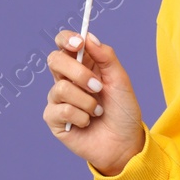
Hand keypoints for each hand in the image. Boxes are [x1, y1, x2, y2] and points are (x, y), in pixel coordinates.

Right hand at [42, 30, 146, 176]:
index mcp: (83, 65)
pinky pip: (60, 109)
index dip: (67, 39)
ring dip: (86, 101)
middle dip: (79, 73)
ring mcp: (58, 99)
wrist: (125, 143)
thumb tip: (88, 36)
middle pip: (55, 60)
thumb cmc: (123, 111)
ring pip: (61, 88)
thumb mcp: (120, 80)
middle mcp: (67, 79)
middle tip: (98, 87)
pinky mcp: (54, 119)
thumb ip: (106, 56)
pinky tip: (88, 122)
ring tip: (98, 111)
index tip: (79, 44)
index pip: (64, 43)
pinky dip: (80, 116)